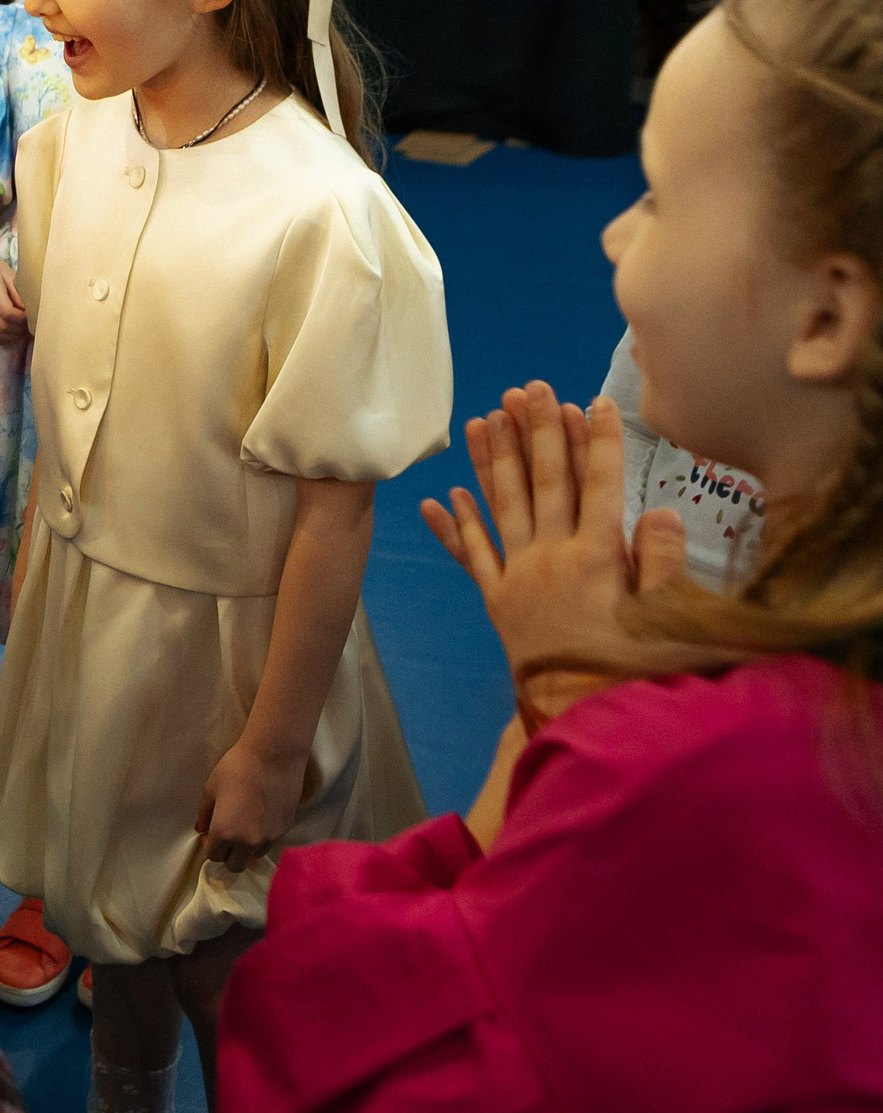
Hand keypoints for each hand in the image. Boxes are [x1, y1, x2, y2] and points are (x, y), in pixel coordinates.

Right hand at [0, 232, 27, 347]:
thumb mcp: (11, 275)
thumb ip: (20, 294)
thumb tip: (31, 314)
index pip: (8, 313)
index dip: (23, 321)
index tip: (34, 319)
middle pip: (0, 326)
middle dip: (19, 331)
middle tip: (31, 329)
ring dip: (10, 338)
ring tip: (22, 333)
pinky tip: (8, 336)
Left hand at [194, 738, 305, 870]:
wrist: (274, 756)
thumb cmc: (237, 767)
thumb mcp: (211, 788)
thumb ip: (205, 813)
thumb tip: (201, 829)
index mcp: (226, 832)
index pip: (214, 856)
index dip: (209, 845)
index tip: (210, 832)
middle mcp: (248, 842)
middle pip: (235, 866)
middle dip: (227, 855)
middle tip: (226, 835)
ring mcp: (270, 837)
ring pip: (254, 856)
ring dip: (246, 849)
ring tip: (244, 826)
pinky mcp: (286, 829)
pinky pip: (270, 842)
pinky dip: (262, 837)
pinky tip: (260, 816)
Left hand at [417, 383, 688, 715]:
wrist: (581, 724)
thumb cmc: (636, 678)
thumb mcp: (670, 622)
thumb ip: (664, 563)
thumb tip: (662, 511)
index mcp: (600, 558)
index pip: (601, 484)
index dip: (600, 441)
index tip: (595, 400)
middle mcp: (553, 558)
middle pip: (545, 482)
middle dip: (538, 431)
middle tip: (528, 387)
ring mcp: (519, 578)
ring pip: (502, 506)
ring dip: (491, 460)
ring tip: (481, 418)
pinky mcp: (497, 603)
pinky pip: (473, 556)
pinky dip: (456, 525)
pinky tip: (442, 495)